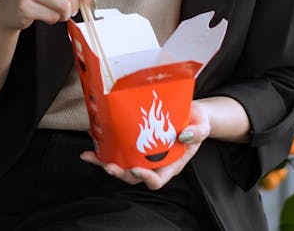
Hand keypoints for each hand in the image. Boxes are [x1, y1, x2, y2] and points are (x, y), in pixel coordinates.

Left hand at [79, 100, 211, 189]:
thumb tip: (183, 135)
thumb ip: (197, 132)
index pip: (157, 180)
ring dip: (104, 161)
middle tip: (107, 165)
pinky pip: (118, 148)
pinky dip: (104, 146)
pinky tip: (93, 138)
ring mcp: (143, 154)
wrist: (190, 113)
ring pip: (121, 164)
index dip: (145, 178)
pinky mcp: (134, 142)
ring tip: (90, 155)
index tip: (135, 169)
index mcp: (171, 164)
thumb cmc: (197, 122)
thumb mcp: (203, 126)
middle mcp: (154, 163)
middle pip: (134, 176)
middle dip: (119, 173)